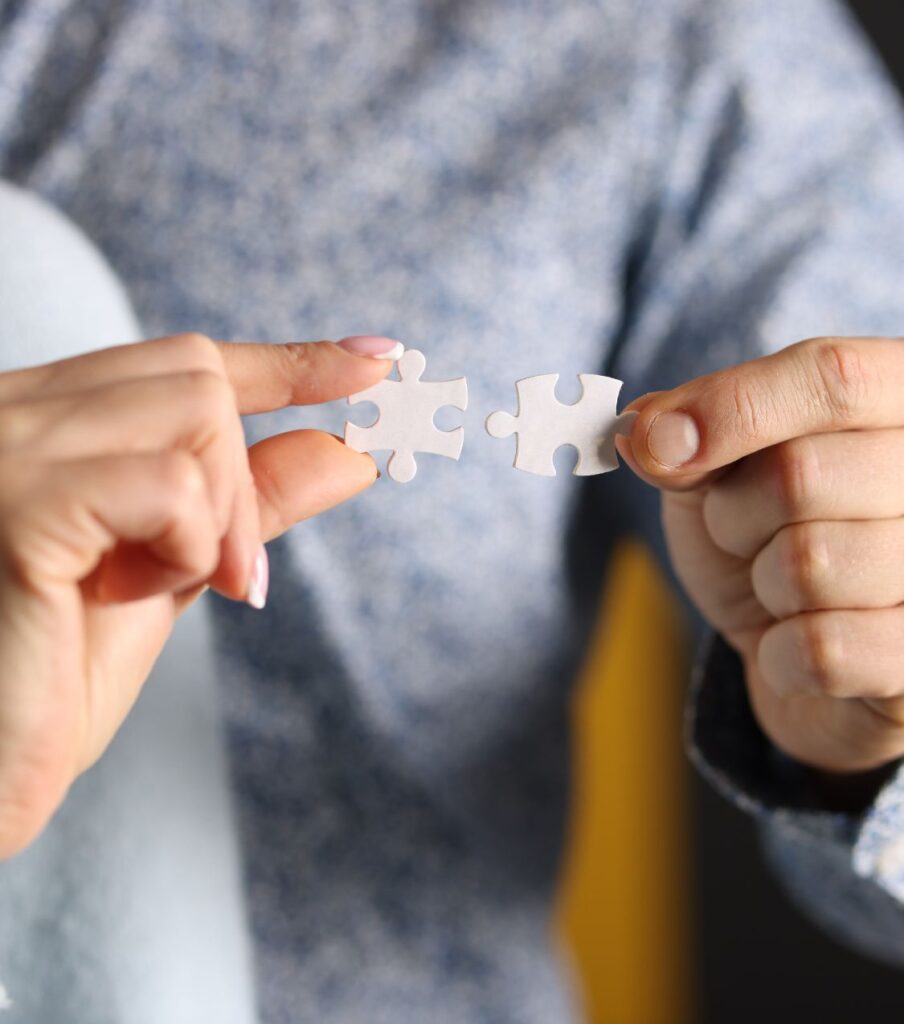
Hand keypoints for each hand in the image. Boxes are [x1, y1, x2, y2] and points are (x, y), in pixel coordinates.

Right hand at [0, 332, 394, 856]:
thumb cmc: (47, 678)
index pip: (182, 361)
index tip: (378, 360)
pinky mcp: (20, 503)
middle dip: (246, 478)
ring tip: (162, 589)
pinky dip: (189, 544)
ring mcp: (8, 448)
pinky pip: (171, 483)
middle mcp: (13, 411)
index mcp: (42, 422)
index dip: (288, 362)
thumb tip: (349, 450)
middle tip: (234, 578)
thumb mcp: (172, 572)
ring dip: (223, 517)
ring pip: (198, 412)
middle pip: (198, 376)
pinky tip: (125, 594)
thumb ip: (252, 504)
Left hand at [617, 337, 903, 775]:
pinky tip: (802, 646)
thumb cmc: (768, 542)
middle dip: (736, 516)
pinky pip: (823, 649)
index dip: (730, 407)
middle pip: (801, 474)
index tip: (652, 440)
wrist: (802, 655)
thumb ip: (686, 436)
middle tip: (751, 537)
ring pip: (810, 565)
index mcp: (901, 398)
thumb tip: (648, 431)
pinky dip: (781, 655)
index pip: (831, 377)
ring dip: (765, 587)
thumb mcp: (718, 473)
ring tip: (787, 591)